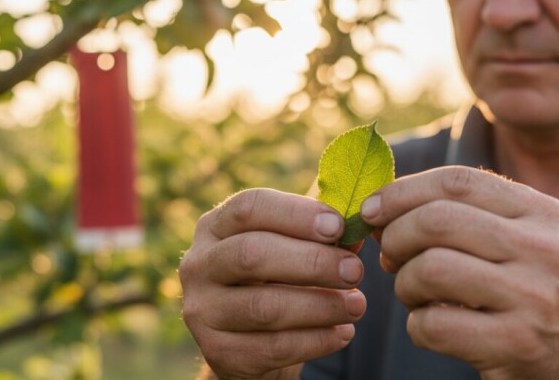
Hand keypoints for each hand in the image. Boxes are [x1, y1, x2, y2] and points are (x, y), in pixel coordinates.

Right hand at [179, 188, 366, 378]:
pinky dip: (316, 340)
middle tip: (355, 270)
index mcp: (215, 226)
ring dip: (320, 305)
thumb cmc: (277, 278)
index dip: (296, 214)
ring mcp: (202, 310)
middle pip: (252, 254)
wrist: (249, 342)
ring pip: (264, 307)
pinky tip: (343, 332)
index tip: (339, 226)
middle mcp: (198, 264)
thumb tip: (360, 218)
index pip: (249, 208)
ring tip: (357, 304)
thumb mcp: (290, 246)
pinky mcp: (217, 352)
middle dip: (312, 262)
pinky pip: (273, 348)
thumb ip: (318, 230)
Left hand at [362, 166, 558, 378]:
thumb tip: (380, 204)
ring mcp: (533, 297)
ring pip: (430, 269)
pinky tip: (432, 327)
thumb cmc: (530, 295)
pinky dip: (417, 326)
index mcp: (541, 212)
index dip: (402, 191)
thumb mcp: (519, 242)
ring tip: (414, 295)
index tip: (373, 209)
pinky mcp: (517, 344)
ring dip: (404, 283)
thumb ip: (464, 215)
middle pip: (436, 220)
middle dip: (395, 237)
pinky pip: (433, 324)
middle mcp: (543, 248)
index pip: (457, 181)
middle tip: (389, 257)